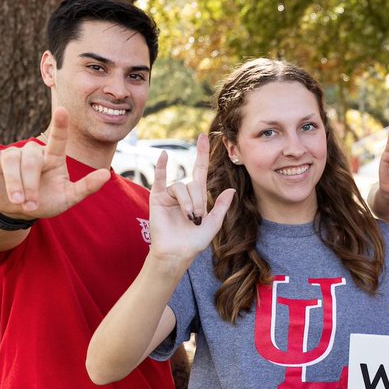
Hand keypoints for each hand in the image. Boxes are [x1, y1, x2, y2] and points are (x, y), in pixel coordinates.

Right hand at [0, 107, 108, 218]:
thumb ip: (87, 187)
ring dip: (15, 183)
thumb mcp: (69, 198)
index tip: (63, 109)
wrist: (20, 211)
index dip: (61, 126)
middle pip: (31, 160)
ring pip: (12, 162)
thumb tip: (105, 174)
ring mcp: (14, 155)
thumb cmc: (47, 202)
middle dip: (31, 185)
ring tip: (18, 200)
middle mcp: (34, 153)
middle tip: (31, 204)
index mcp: (53, 159)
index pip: (58, 140)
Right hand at [147, 134, 233, 262]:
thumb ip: (221, 206)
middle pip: (194, 184)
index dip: (202, 154)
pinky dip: (162, 167)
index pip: (200, 169)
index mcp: (197, 196)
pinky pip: (160, 179)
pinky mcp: (157, 198)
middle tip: (197, 217)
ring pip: (181, 186)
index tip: (205, 136)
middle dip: (198, 200)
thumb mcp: (214, 223)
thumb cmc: (194, 241)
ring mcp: (170, 194)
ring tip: (189, 217)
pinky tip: (164, 156)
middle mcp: (184, 192)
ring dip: (188, 202)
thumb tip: (231, 190)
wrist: (177, 252)